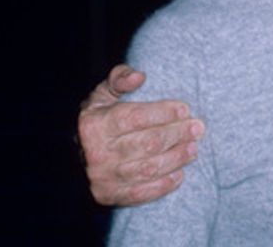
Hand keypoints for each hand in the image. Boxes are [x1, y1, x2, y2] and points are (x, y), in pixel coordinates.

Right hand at [77, 64, 203, 205]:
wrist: (74, 160)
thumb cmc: (98, 121)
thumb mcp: (101, 96)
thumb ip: (119, 79)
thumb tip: (139, 76)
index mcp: (95, 125)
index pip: (134, 117)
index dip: (163, 113)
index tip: (185, 109)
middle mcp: (97, 152)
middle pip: (147, 144)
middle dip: (177, 134)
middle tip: (198, 128)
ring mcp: (103, 177)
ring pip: (148, 169)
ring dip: (176, 158)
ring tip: (194, 148)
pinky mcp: (109, 196)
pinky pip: (141, 193)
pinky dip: (163, 185)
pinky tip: (180, 174)